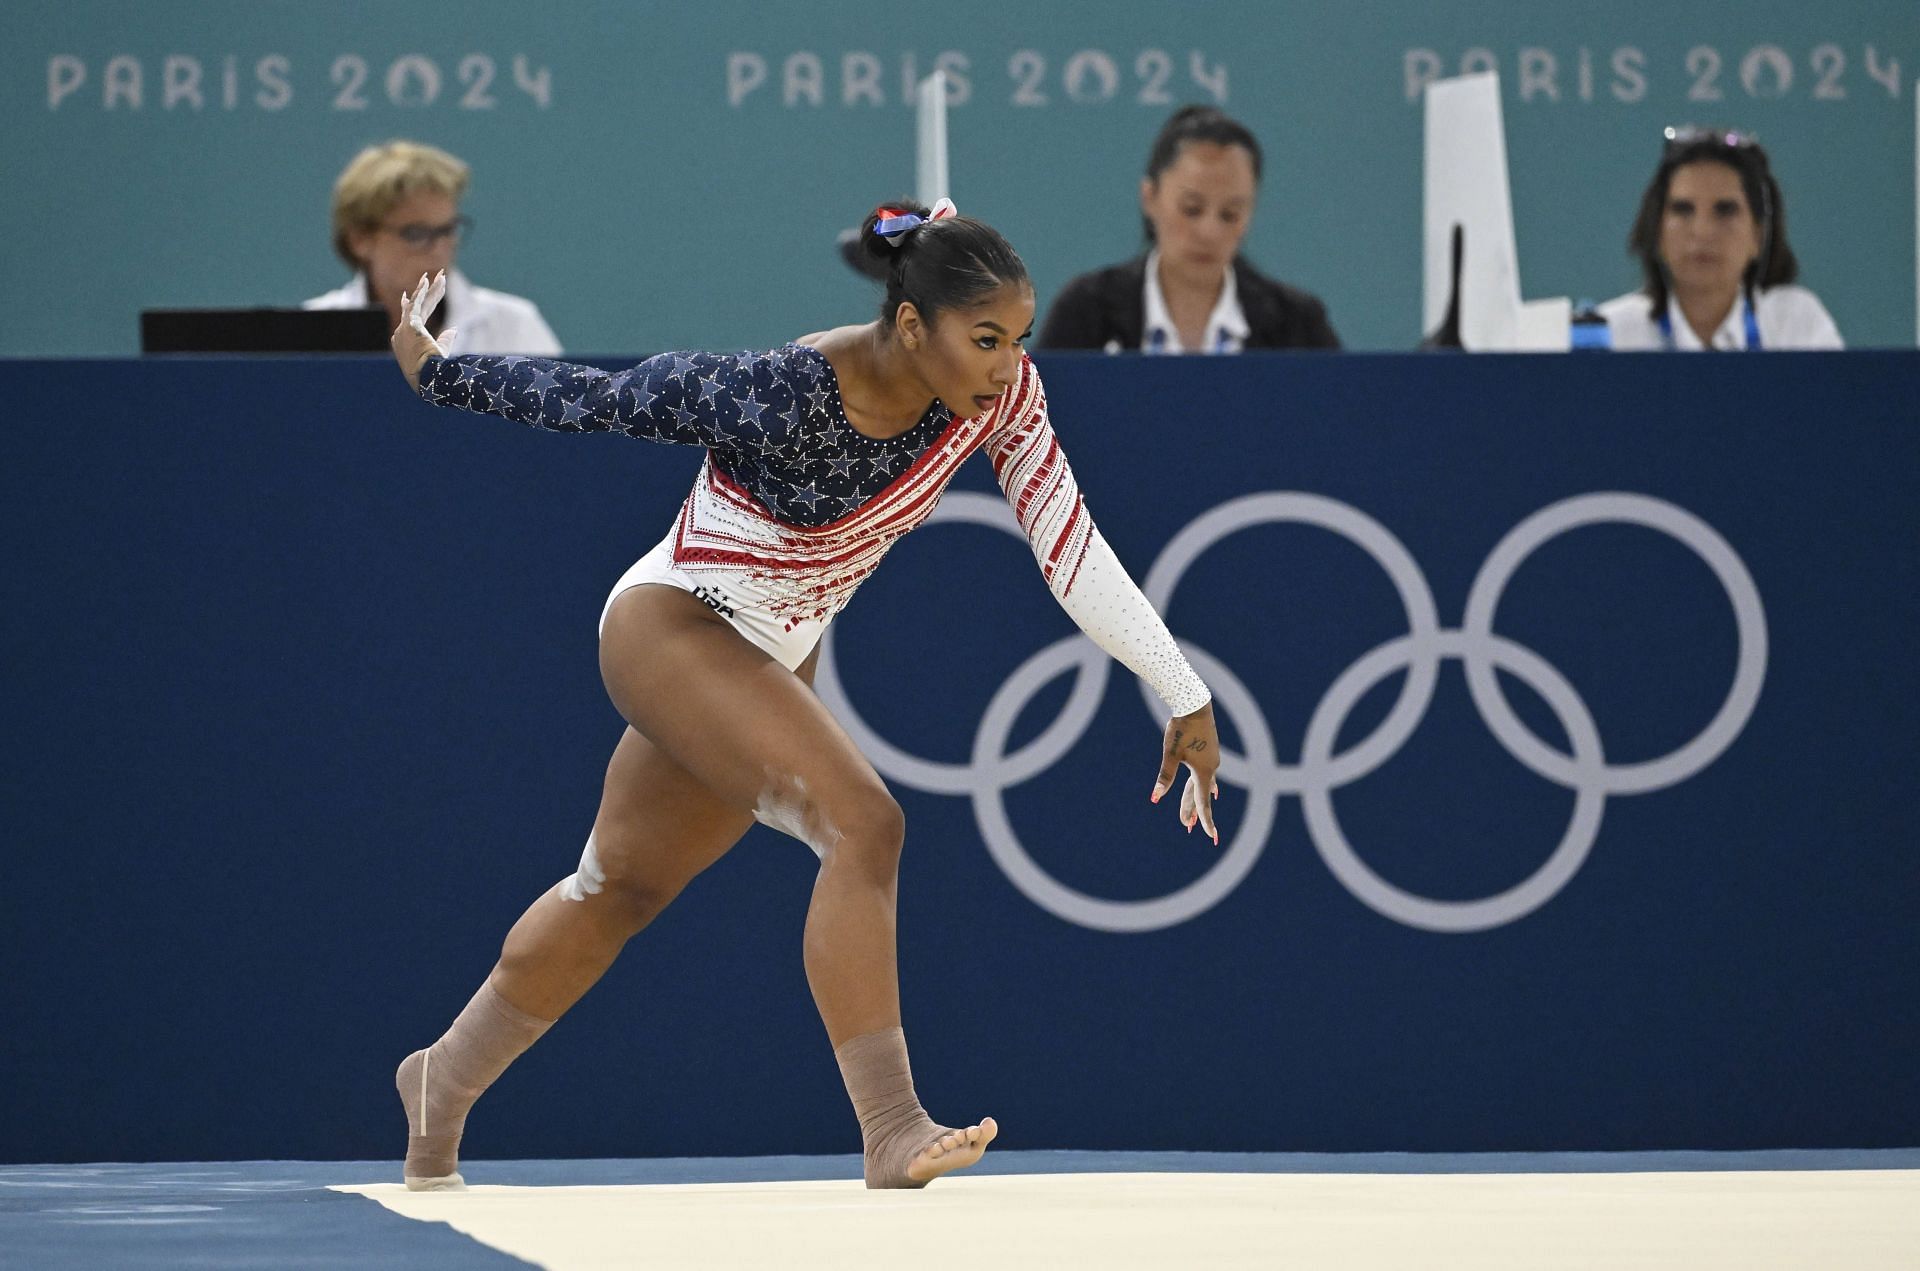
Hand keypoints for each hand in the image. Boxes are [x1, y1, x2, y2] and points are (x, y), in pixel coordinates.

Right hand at [391, 270, 457, 388]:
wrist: (427, 378)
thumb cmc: (433, 373)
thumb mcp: (440, 354)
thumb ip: (445, 340)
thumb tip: (453, 330)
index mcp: (406, 343)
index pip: (410, 320)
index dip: (415, 306)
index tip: (406, 296)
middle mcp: (401, 334)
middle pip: (416, 308)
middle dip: (426, 293)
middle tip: (433, 278)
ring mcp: (404, 329)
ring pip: (417, 303)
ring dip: (428, 289)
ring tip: (439, 276)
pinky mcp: (410, 326)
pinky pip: (415, 304)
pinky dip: (421, 292)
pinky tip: (427, 281)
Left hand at [1151, 700, 1221, 843]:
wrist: (1195, 705)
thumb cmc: (1181, 730)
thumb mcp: (1170, 755)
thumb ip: (1165, 778)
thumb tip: (1155, 798)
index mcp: (1202, 772)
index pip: (1203, 802)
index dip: (1205, 820)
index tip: (1211, 836)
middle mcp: (1211, 769)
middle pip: (1199, 795)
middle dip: (1193, 812)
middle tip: (1187, 827)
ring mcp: (1212, 760)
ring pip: (1203, 786)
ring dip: (1197, 800)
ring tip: (1195, 816)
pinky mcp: (1210, 752)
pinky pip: (1208, 776)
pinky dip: (1207, 787)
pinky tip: (1213, 791)